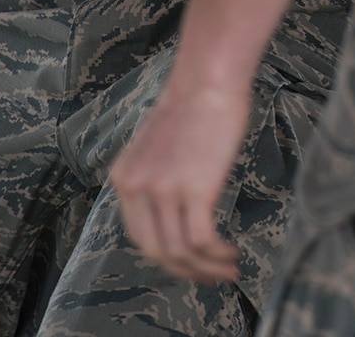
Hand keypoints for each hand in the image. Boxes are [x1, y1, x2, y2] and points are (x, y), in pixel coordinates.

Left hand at [111, 78, 249, 282]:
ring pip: (180, 252)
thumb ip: (158, 176)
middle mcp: (135, 188)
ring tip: (228, 270)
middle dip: (185, 271)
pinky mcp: (193, 189)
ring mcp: (163, 190)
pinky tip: (231, 254)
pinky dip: (216, 255)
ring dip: (206, 269)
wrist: (209, 79)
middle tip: (211, 276)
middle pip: (156, 251)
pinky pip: (201, 240)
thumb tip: (177, 204)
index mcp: (123, 177)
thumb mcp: (159, 145)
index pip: (138, 235)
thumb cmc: (196, 103)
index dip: (166, 256)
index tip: (191, 262)